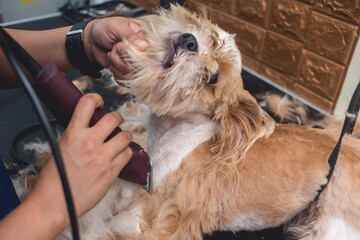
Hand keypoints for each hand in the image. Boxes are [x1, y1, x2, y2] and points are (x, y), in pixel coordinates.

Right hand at [31, 93, 132, 224]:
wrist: (55, 204)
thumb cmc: (53, 180)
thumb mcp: (59, 148)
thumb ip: (75, 135)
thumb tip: (87, 127)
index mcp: (73, 134)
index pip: (87, 104)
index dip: (96, 98)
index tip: (99, 102)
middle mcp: (90, 142)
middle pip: (114, 118)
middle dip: (116, 118)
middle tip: (114, 123)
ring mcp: (103, 157)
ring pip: (125, 135)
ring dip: (124, 136)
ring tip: (120, 140)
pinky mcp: (111, 172)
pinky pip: (127, 154)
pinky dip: (125, 153)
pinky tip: (119, 155)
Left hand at [83, 17, 147, 79]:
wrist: (92, 37)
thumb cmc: (106, 28)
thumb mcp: (117, 27)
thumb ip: (130, 36)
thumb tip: (144, 47)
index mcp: (144, 41)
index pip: (146, 55)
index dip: (130, 53)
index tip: (119, 44)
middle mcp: (141, 54)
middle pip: (138, 66)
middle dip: (121, 58)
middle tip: (114, 46)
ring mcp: (134, 64)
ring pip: (129, 74)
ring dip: (115, 63)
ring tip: (112, 51)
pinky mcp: (125, 72)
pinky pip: (123, 79)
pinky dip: (114, 71)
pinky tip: (111, 60)